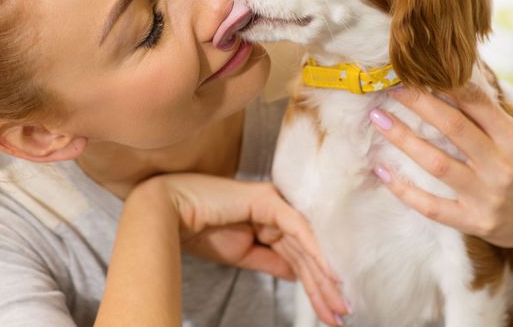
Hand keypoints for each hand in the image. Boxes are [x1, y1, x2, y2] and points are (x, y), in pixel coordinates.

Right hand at [161, 174, 349, 325]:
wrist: (170, 212)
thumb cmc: (200, 230)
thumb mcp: (243, 255)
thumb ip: (272, 262)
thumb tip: (299, 274)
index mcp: (270, 220)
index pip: (298, 255)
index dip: (314, 284)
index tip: (329, 313)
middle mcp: (277, 209)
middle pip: (306, 252)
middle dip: (323, 286)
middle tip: (342, 314)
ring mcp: (275, 201)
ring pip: (306, 242)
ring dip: (323, 276)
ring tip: (339, 305)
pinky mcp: (269, 199)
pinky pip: (297, 227)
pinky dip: (314, 252)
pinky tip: (329, 275)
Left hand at [369, 85, 512, 250]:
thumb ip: (488, 117)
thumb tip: (449, 82)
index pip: (476, 103)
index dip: (444, 84)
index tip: (416, 72)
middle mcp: (501, 166)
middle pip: (452, 127)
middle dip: (418, 103)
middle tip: (390, 88)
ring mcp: (487, 197)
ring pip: (436, 163)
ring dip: (402, 138)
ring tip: (378, 118)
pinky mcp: (474, 222)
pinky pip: (431, 206)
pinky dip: (403, 189)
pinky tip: (380, 170)